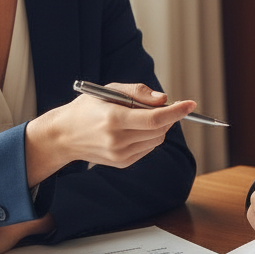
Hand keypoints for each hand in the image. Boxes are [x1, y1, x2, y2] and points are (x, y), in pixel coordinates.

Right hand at [24, 82, 195, 185]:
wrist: (63, 136)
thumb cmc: (87, 108)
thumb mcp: (108, 90)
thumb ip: (138, 92)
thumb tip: (164, 99)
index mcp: (114, 119)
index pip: (155, 118)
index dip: (176, 111)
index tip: (191, 104)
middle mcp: (117, 140)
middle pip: (160, 130)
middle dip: (167, 116)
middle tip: (157, 106)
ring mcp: (120, 155)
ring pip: (157, 140)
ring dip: (158, 127)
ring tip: (139, 117)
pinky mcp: (122, 163)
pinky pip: (148, 148)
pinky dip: (148, 137)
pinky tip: (133, 130)